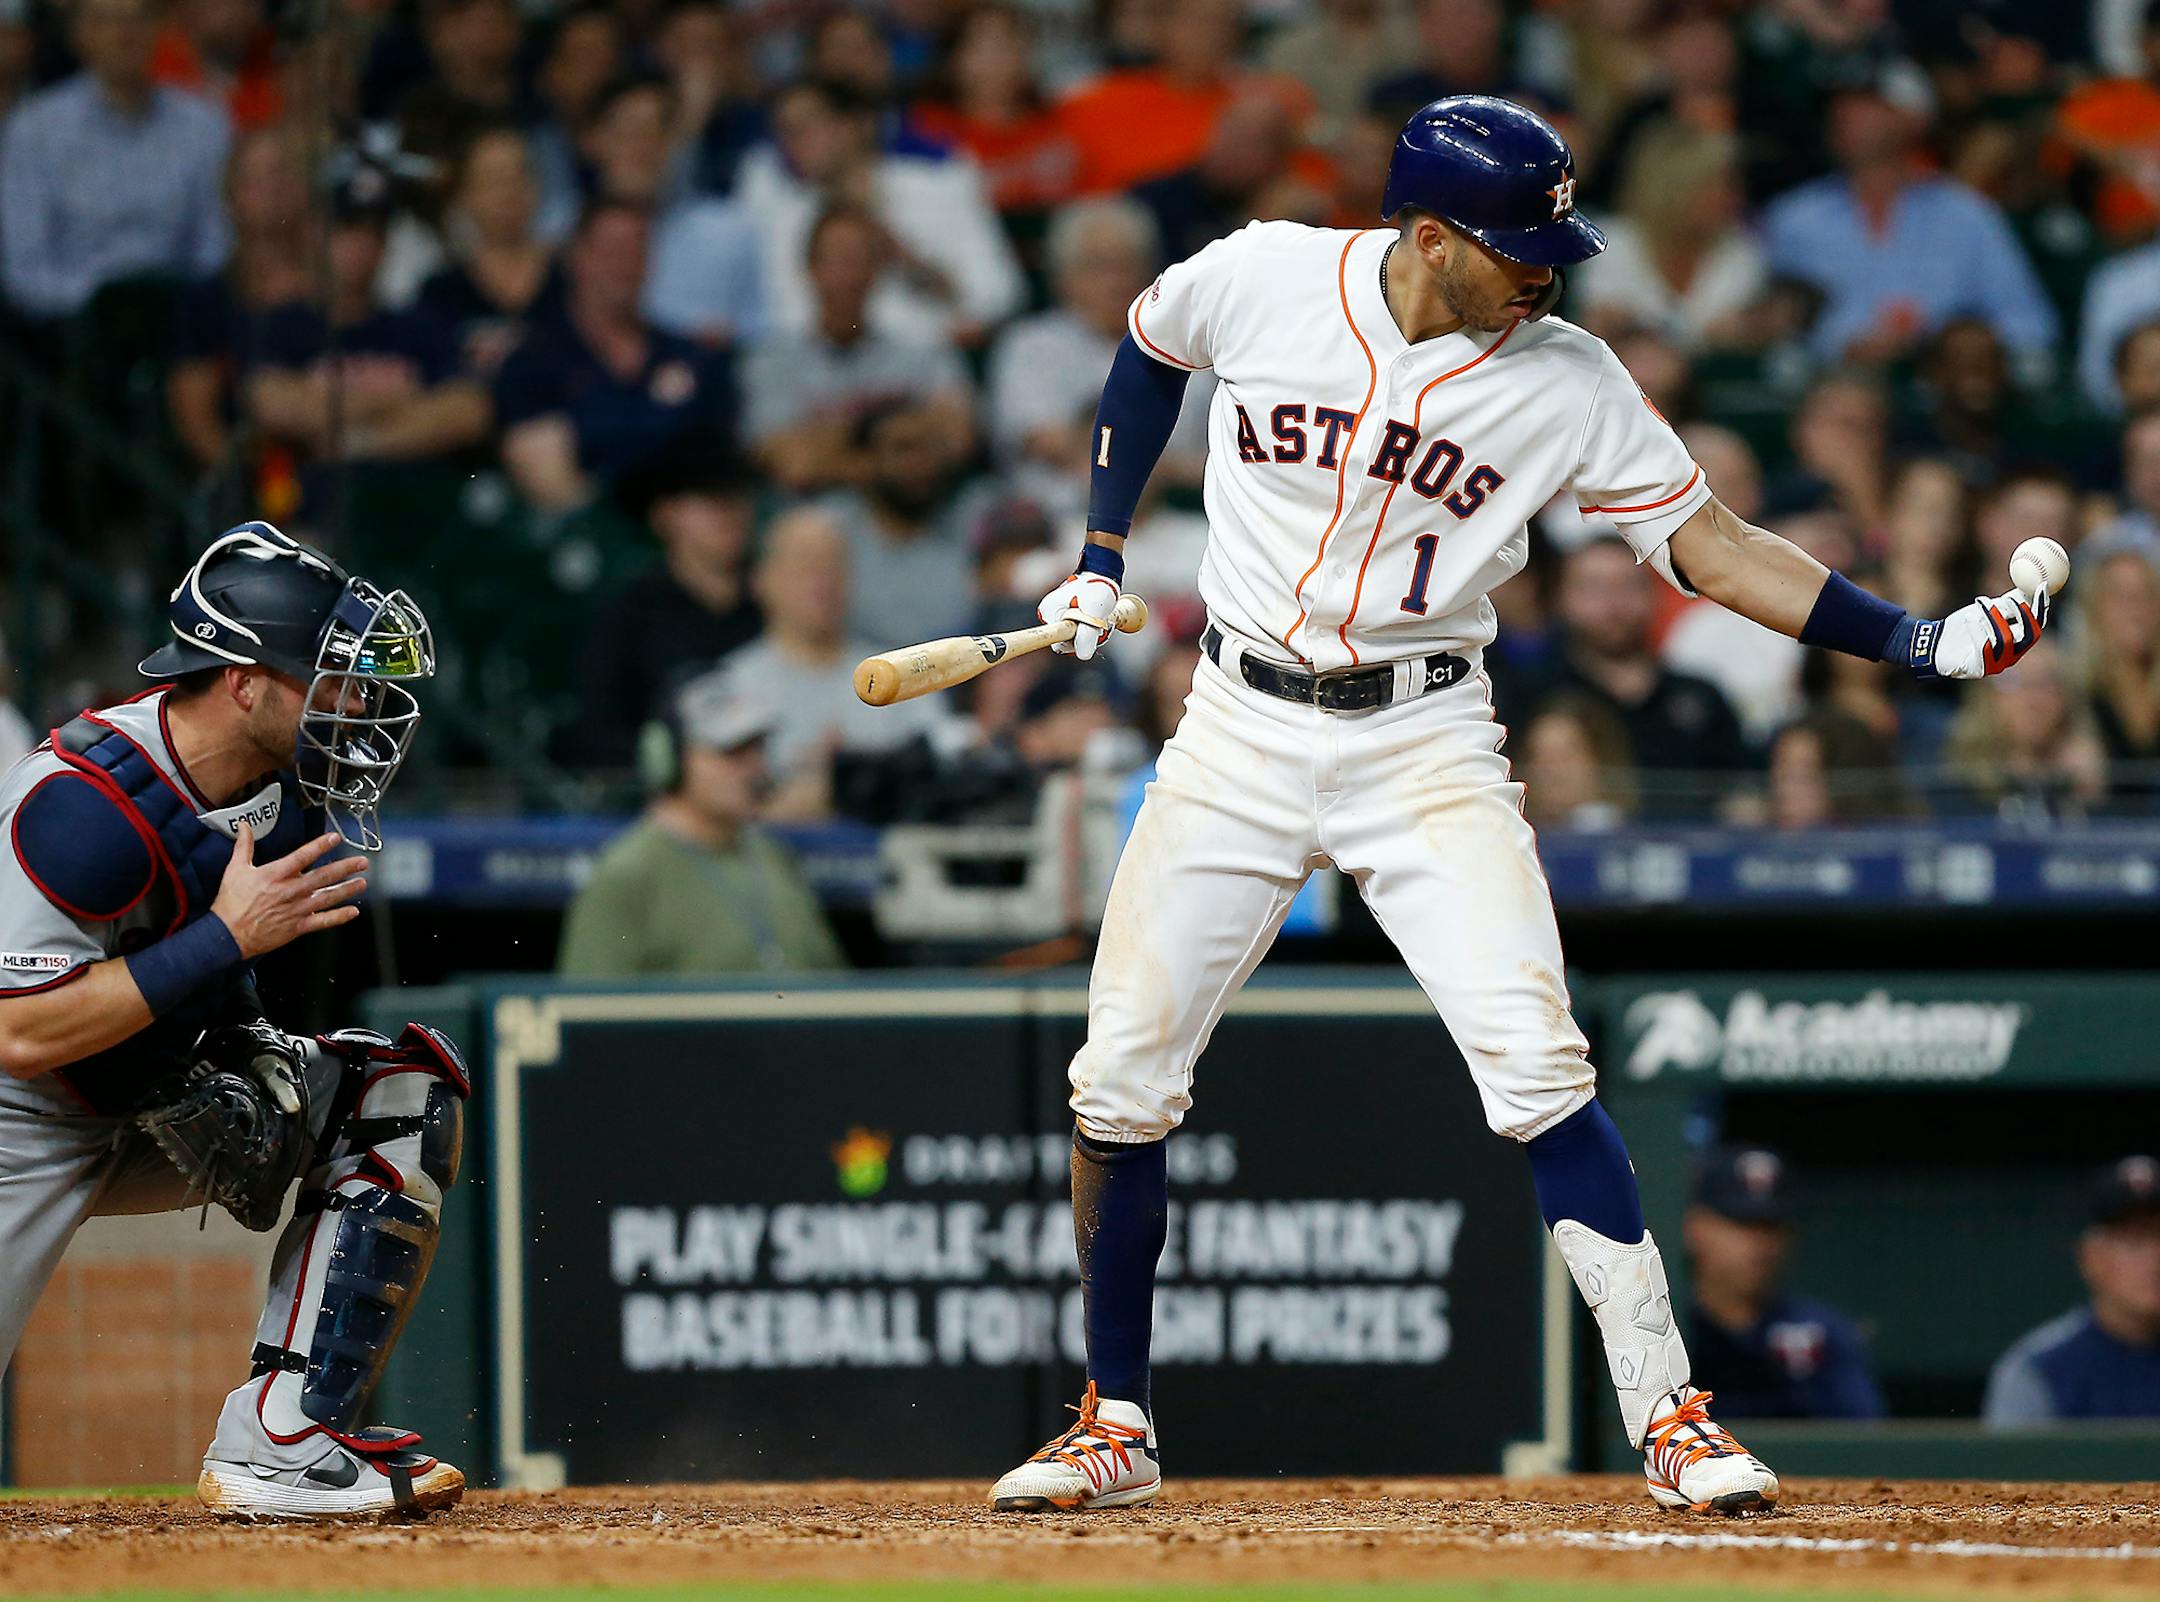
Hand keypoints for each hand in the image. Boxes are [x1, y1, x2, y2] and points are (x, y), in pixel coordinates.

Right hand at [210, 826, 368, 958]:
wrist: (226, 934)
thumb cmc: (231, 902)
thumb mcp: (235, 869)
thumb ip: (244, 846)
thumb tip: (245, 826)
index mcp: (275, 875)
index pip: (302, 856)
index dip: (320, 846)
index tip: (335, 838)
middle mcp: (289, 891)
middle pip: (322, 876)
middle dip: (345, 868)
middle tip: (362, 862)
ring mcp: (295, 910)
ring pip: (327, 897)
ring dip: (347, 890)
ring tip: (362, 882)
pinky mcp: (297, 927)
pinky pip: (322, 921)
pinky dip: (339, 917)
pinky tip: (353, 911)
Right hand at [1036, 571, 1121, 660]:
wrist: (1102, 572)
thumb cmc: (1098, 587)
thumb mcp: (1095, 611)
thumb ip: (1087, 634)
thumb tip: (1083, 656)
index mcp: (1049, 612)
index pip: (1058, 643)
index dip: (1075, 643)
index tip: (1090, 631)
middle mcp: (1048, 614)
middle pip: (1067, 640)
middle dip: (1086, 636)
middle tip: (1101, 621)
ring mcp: (1056, 614)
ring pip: (1073, 636)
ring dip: (1089, 631)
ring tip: (1100, 616)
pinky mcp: (1065, 614)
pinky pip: (1076, 630)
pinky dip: (1089, 627)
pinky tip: (1097, 617)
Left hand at [1904, 587, 2049, 680]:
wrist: (1936, 643)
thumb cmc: (1964, 626)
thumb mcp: (1987, 610)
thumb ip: (2007, 601)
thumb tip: (2029, 584)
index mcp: (2018, 640)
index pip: (2038, 624)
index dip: (2041, 606)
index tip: (2041, 585)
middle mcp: (2012, 655)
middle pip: (2029, 636)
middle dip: (2024, 615)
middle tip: (2012, 598)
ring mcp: (1997, 664)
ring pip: (2005, 640)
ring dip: (1995, 618)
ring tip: (1981, 602)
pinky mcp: (1979, 668)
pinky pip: (1984, 648)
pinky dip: (1978, 630)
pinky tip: (1969, 618)